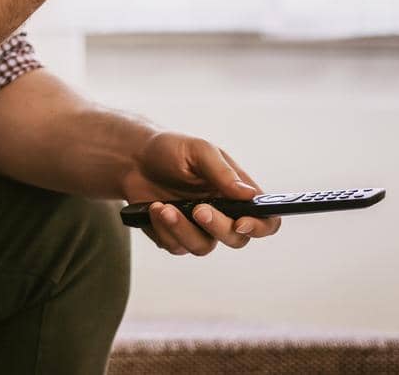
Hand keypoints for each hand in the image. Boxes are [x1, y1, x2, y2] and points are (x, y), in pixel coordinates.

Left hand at [121, 131, 281, 256]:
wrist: (133, 157)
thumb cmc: (170, 149)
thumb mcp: (198, 150)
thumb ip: (223, 172)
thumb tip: (249, 194)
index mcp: (236, 192)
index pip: (265, 218)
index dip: (260, 226)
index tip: (241, 222)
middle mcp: (222, 213)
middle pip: (236, 239)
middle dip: (218, 227)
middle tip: (198, 210)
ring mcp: (198, 228)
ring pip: (203, 247)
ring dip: (183, 229)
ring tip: (163, 208)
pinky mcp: (175, 236)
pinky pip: (176, 246)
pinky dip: (164, 229)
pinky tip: (153, 208)